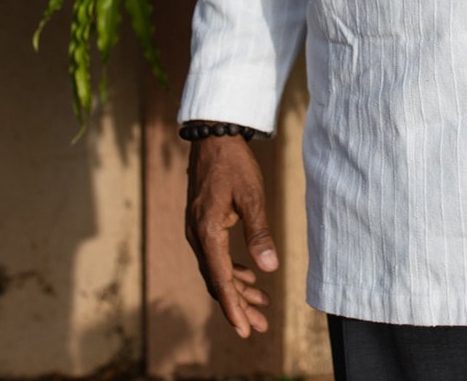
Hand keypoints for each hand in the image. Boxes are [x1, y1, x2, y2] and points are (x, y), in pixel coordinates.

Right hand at [185, 134, 278, 338]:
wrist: (214, 137)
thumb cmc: (235, 164)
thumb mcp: (252, 197)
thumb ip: (259, 233)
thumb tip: (269, 268)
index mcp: (207, 232)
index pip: (220, 279)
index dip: (233, 307)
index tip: (244, 329)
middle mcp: (197, 235)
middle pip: (217, 281)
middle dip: (239, 306)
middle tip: (259, 327)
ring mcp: (197, 230)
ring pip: (216, 271)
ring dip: (238, 290)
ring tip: (262, 305)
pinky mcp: (203, 224)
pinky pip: (215, 257)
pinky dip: (232, 271)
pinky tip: (250, 277)